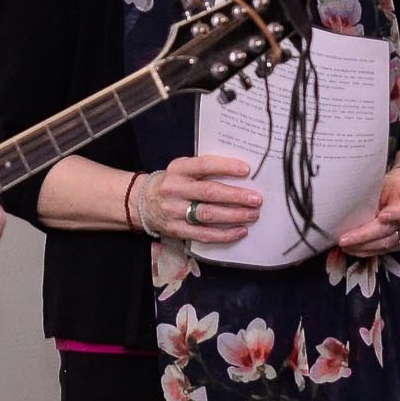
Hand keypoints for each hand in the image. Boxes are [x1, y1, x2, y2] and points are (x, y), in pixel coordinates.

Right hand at [143, 154, 262, 243]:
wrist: (143, 202)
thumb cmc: (174, 183)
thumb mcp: (183, 169)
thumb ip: (205, 170)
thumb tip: (242, 173)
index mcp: (178, 169)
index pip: (204, 165)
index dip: (226, 167)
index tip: (247, 170)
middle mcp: (174, 189)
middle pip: (209, 193)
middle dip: (236, 196)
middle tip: (256, 199)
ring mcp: (174, 211)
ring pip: (208, 215)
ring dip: (234, 216)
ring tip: (252, 214)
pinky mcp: (176, 230)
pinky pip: (204, 234)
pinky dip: (224, 234)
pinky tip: (241, 231)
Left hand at [334, 167, 399, 255]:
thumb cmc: (394, 186)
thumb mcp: (384, 182)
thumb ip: (373, 194)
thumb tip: (348, 206)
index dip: (395, 213)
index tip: (382, 216)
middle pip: (390, 229)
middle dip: (365, 236)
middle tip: (346, 239)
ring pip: (386, 244)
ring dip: (363, 247)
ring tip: (346, 245)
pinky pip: (385, 250)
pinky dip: (367, 251)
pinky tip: (354, 249)